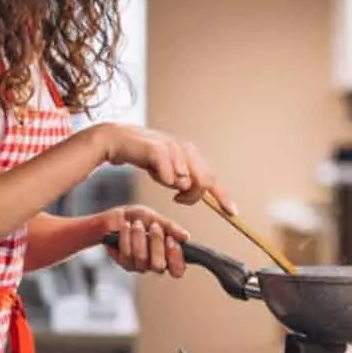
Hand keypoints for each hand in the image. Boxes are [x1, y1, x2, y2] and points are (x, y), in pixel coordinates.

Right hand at [91, 123, 236, 212]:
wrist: (119, 139)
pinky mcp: (159, 150)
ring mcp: (174, 148)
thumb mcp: (169, 170)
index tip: (232, 212)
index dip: (223, 196)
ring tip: (158, 174)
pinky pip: (169, 177)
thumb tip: (195, 194)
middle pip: (203, 183)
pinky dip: (162, 179)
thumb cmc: (145, 156)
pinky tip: (152, 171)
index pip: (212, 178)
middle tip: (177, 197)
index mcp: (192, 153)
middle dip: (191, 196)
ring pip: (184, 182)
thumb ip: (184, 180)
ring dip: (170, 185)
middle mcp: (186, 149)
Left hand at [98, 205, 189, 276]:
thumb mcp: (157, 218)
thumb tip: (185, 237)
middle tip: (154, 227)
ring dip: (139, 237)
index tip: (171, 241)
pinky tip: (126, 227)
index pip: (177, 270)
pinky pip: (126, 254)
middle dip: (157, 243)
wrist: (116, 217)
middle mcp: (153, 264)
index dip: (175, 259)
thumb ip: (171, 228)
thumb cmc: (138, 219)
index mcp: (167, 255)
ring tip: (137, 224)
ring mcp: (138, 265)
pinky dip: (126, 237)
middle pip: (159, 266)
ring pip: (141, 259)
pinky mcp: (123, 263)